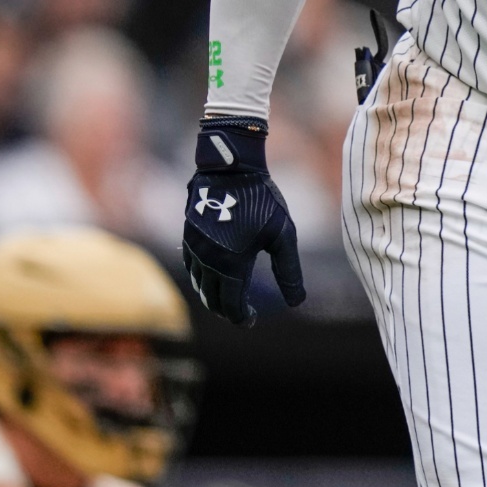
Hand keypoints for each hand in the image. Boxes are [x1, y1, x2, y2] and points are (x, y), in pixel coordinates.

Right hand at [181, 117, 305, 325]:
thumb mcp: (283, 234)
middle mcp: (208, 262)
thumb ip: (289, 270)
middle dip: (226, 310)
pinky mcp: (188, 237)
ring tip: (228, 297)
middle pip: (213, 300)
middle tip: (240, 312)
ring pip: (200, 286)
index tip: (251, 320)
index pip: (232, 306)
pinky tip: (214, 275)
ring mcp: (195, 249)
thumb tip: (297, 302)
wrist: (231, 167)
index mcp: (232, 265)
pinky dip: (202, 279)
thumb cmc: (262, 199)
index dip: (241, 318)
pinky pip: (192, 269)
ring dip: (213, 296)